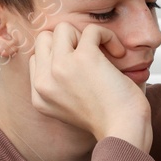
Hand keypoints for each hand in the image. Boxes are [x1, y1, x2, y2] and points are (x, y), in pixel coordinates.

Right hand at [29, 22, 151, 151]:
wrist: (124, 131)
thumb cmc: (107, 119)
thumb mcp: (69, 106)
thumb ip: (59, 84)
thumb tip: (66, 52)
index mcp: (39, 95)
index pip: (37, 58)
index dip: (60, 56)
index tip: (82, 67)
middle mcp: (43, 81)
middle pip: (44, 39)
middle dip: (68, 42)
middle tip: (90, 57)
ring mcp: (60, 68)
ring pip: (63, 28)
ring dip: (85, 36)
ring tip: (104, 53)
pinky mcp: (84, 57)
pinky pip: (92, 30)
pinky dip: (107, 36)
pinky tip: (118, 53)